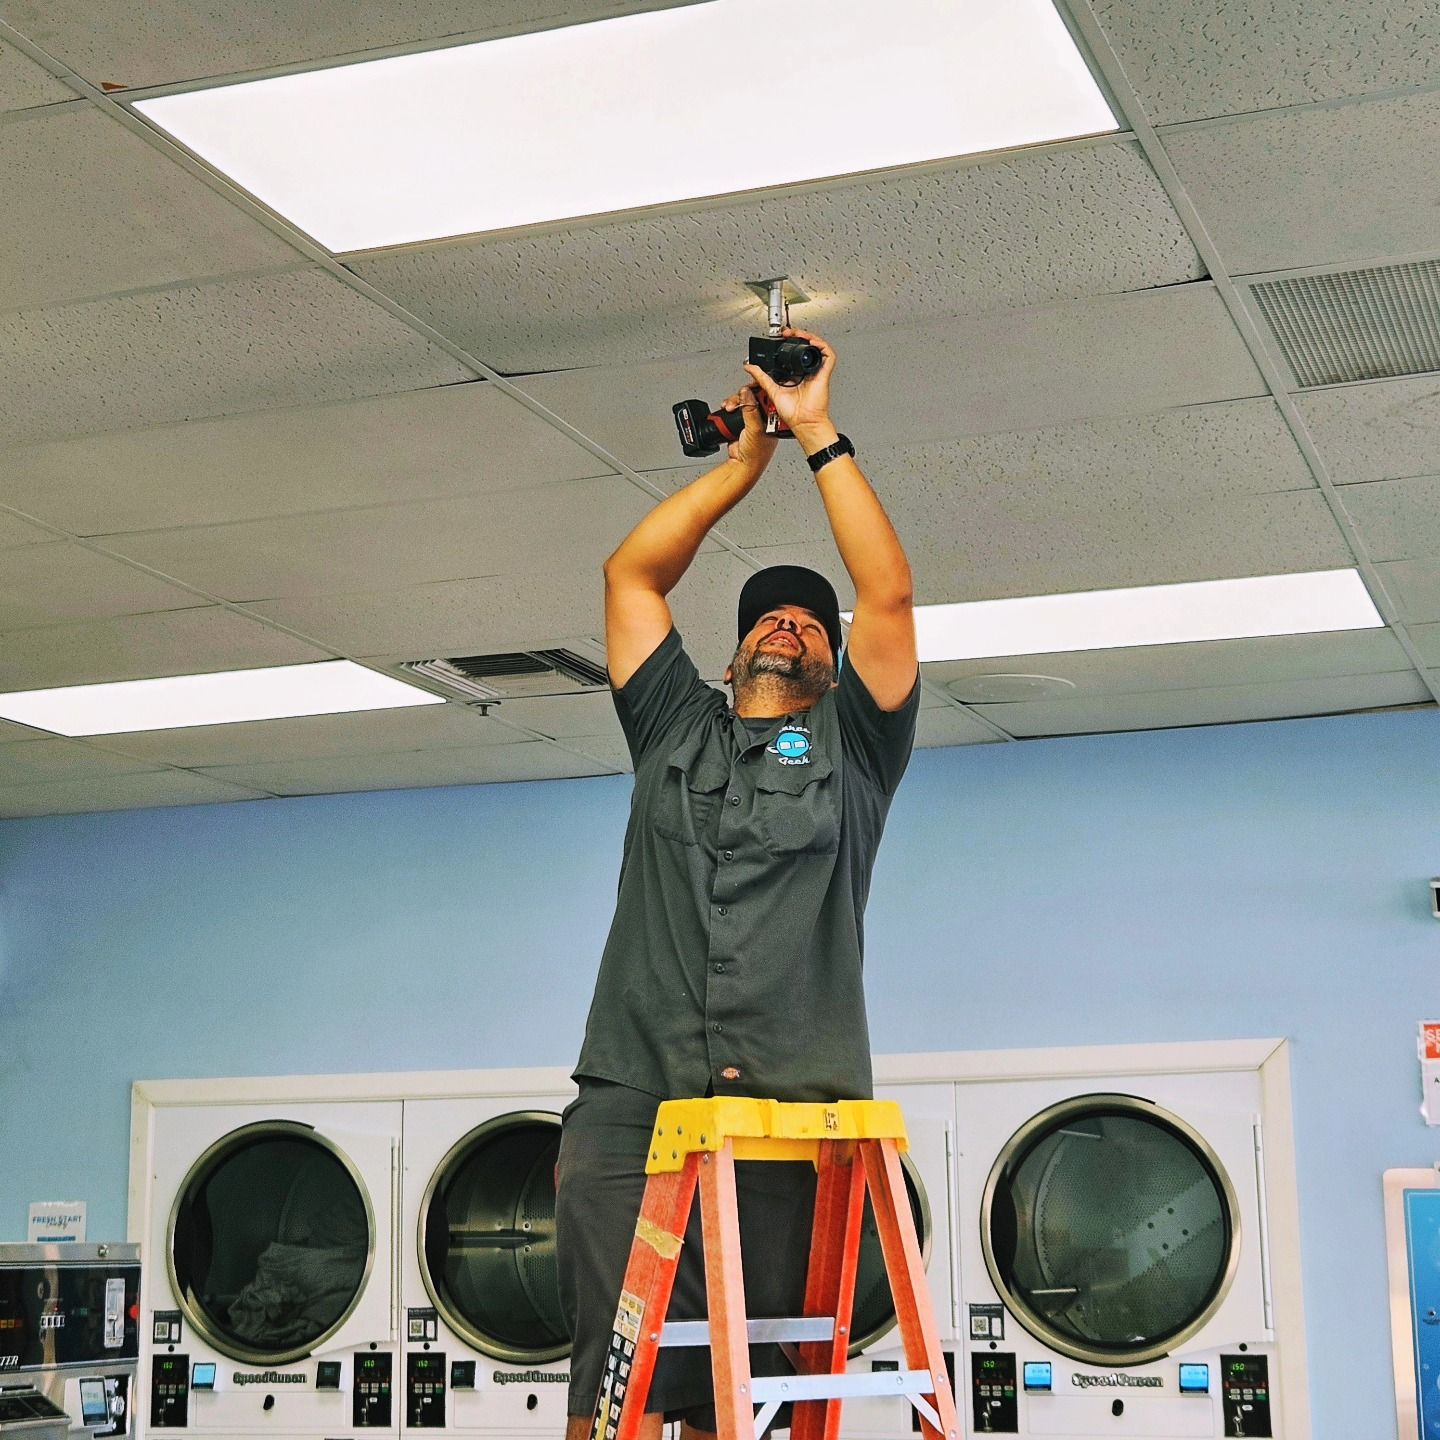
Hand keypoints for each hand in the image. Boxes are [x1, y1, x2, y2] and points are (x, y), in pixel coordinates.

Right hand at [724, 384, 778, 469]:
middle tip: (736, 400)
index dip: (758, 389)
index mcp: (774, 417)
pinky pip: (735, 410)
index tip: (750, 386)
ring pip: (743, 402)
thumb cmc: (755, 454)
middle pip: (753, 397)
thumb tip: (747, 393)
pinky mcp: (741, 423)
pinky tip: (727, 408)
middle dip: (742, 396)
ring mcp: (752, 420)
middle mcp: (764, 417)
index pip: (767, 396)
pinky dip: (729, 408)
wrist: (741, 465)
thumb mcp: (754, 429)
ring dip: (734, 402)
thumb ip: (750, 410)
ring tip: (729, 407)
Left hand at [742, 327, 837, 441]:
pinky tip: (812, 341)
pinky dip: (822, 346)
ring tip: (798, 333)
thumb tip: (749, 367)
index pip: (795, 353)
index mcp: (797, 375)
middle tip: (788, 332)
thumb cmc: (793, 413)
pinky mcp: (824, 374)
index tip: (782, 337)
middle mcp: (808, 372)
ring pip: (818, 348)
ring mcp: (817, 372)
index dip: (790, 342)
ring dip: (809, 337)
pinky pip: (828, 356)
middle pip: (807, 347)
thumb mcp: (772, 390)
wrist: (802, 422)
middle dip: (799, 335)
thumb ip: (761, 377)